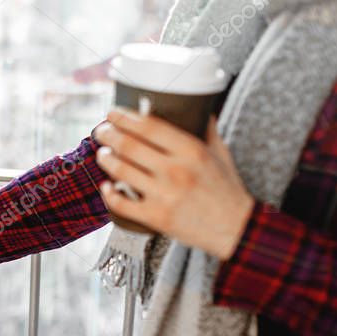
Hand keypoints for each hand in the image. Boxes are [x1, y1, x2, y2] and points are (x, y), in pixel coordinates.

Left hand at [94, 108, 254, 260]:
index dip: (124, 117)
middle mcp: (176, 170)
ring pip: (121, 171)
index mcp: (191, 150)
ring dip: (106, 159)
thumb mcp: (220, 153)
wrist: (236, 229)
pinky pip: (121, 203)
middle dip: (108, 135)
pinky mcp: (156, 218)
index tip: (112, 113)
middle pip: (129, 145)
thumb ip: (206, 129)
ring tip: (102, 154)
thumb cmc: (227, 190)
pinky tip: (105, 186)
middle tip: (101, 131)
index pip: (149, 126)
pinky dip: (108, 193)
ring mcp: (164, 195)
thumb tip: (197, 106)